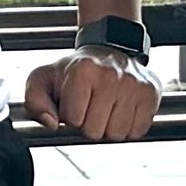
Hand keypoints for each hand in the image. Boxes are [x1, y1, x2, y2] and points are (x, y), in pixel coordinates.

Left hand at [21, 51, 158, 144]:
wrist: (109, 50)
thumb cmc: (75, 70)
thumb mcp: (43, 79)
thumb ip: (35, 102)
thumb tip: (52, 124)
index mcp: (83, 70)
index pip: (74, 120)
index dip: (70, 116)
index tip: (74, 102)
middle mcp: (112, 76)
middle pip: (95, 132)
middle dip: (89, 124)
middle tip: (91, 106)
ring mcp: (135, 85)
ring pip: (117, 135)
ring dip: (109, 127)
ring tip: (107, 108)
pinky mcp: (151, 94)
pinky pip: (137, 132)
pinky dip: (128, 127)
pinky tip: (122, 110)